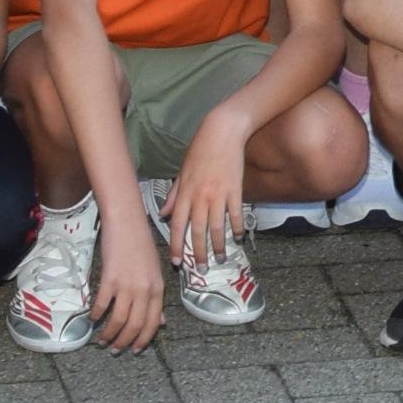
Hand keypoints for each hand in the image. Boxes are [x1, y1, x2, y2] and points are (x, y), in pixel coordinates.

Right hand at [89, 200, 167, 351]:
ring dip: (109, 334)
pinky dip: (96, 315)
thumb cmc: (141, 246)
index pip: (152, 323)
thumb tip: (161, 322)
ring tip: (101, 341)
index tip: (134, 350)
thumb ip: (156, 298)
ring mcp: (127, 285)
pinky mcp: (110, 279)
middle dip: (124, 342)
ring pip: (118, 320)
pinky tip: (92, 319)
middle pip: (135, 325)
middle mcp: (145, 290)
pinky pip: (102, 304)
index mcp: (158, 289)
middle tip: (114, 350)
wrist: (127, 223)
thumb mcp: (155, 272)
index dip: (143, 340)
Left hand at [167, 117, 250, 266]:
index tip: (178, 262)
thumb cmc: (199, 151)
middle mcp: (200, 197)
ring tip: (221, 258)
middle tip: (202, 269)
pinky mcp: (235, 190)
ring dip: (219, 245)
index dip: (177, 245)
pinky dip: (237, 228)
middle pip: (197, 231)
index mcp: (185, 193)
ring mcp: (218, 194)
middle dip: (199, 252)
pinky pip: (236, 214)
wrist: (221, 133)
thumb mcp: (181, 172)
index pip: (178, 225)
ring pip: (217, 227)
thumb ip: (173, 195)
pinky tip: (239, 238)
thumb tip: (163, 214)